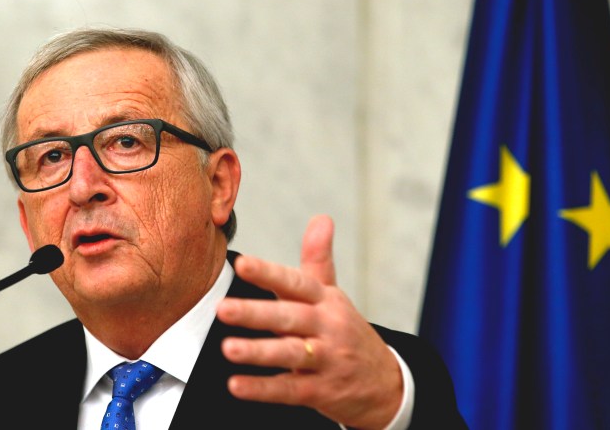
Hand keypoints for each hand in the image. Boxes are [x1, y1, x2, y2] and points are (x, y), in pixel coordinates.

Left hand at [216, 215, 403, 428]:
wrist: (385, 382)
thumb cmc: (348, 332)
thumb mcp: (334, 294)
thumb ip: (319, 258)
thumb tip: (321, 218)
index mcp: (326, 300)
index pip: (296, 283)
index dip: (270, 273)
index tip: (242, 264)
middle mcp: (327, 327)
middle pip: (290, 318)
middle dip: (256, 313)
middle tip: (223, 308)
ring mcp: (326, 360)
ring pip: (291, 354)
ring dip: (259, 352)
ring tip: (229, 348)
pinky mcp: (321, 391)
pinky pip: (290, 390)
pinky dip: (263, 389)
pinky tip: (237, 385)